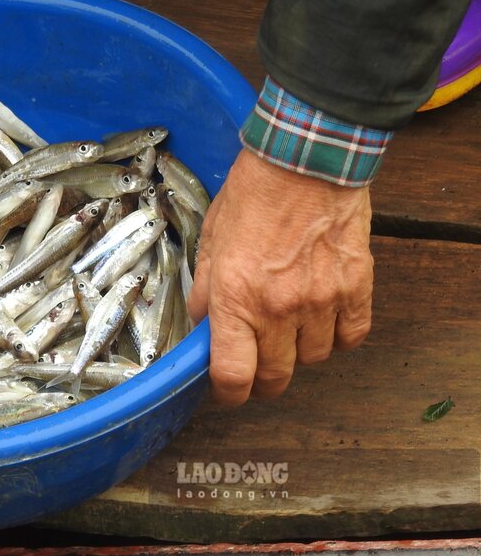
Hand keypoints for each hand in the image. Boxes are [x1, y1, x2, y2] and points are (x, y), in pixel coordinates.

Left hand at [187, 150, 373, 404]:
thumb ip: (205, 289)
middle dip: (262, 380)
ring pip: (312, 360)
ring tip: (288, 329)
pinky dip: (337, 338)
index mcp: (235, 298)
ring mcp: (321, 301)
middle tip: (256, 366)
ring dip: (298, 353)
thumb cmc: (252, 194)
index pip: (233, 375)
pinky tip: (323, 321)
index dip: (228, 394)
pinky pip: (351, 337)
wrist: (306, 160)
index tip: (226, 391)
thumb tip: (201, 324)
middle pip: (275, 377)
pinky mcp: (355, 288)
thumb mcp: (211, 240)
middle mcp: (278, 308)